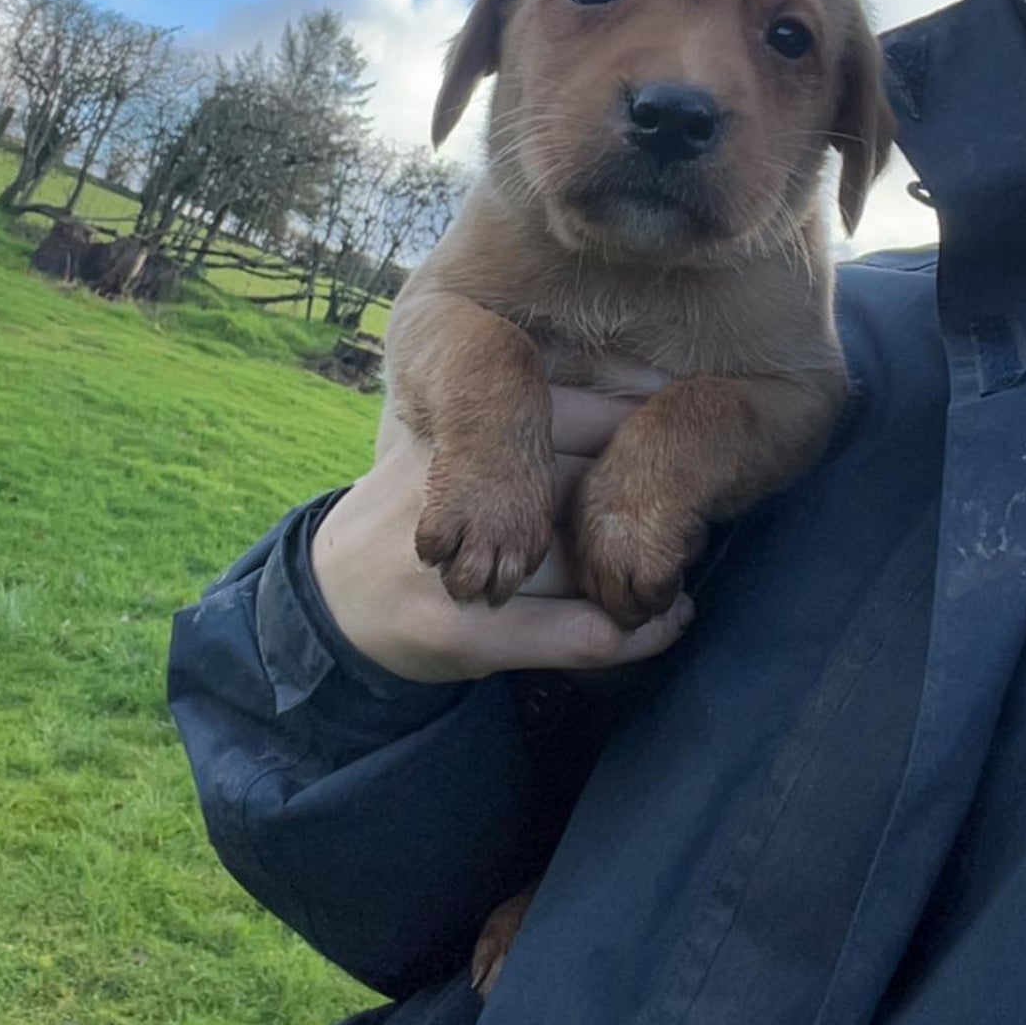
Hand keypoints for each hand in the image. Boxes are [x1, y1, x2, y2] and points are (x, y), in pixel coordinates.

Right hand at [310, 385, 694, 682]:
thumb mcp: (447, 447)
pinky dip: (638, 635)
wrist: (332, 604)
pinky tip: (668, 626)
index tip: (679, 443)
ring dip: (652, 574)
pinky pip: (579, 633)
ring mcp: (458, 564)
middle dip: (651, 504)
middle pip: (587, 487)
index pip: (574, 416)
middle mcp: (455, 490)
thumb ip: (513, 426)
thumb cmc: (410, 516)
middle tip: (693, 518)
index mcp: (454, 433)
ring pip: (589, 562)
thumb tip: (624, 389)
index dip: (636, 431)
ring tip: (680, 573)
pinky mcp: (467, 633)